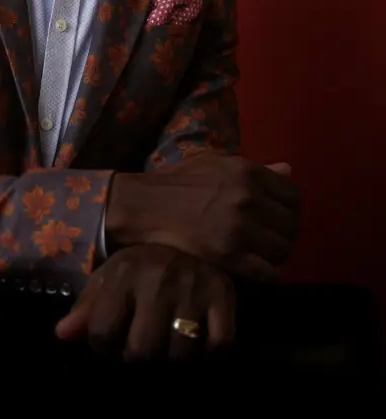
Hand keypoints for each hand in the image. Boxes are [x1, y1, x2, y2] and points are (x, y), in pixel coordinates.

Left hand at [55, 243, 234, 361]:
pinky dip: (209, 353)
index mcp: (122, 275)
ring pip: (180, 355)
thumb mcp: (110, 277)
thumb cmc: (144, 265)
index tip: (112, 342)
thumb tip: (61, 334)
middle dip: (138, 357)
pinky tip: (199, 341)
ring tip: (169, 343)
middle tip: (142, 347)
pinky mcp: (223, 297)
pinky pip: (219, 346)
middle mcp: (156, 282)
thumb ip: (86, 307)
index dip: (104, 346)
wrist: (193, 237)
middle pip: (142, 351)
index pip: (102, 331)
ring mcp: (192, 291)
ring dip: (174, 358)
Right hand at [104, 154, 299, 280]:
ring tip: (260, 255)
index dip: (289, 210)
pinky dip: (265, 274)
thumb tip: (289, 170)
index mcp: (248, 172)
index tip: (276, 218)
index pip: (293, 196)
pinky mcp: (229, 255)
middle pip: (291, 226)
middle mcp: (249, 199)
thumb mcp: (215, 163)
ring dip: (275, 256)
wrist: (145, 205)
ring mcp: (240, 228)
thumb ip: (255, 169)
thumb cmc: (178, 181)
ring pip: (283, 251)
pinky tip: (252, 268)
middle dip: (283, 234)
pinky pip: (269, 273)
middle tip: (268, 240)